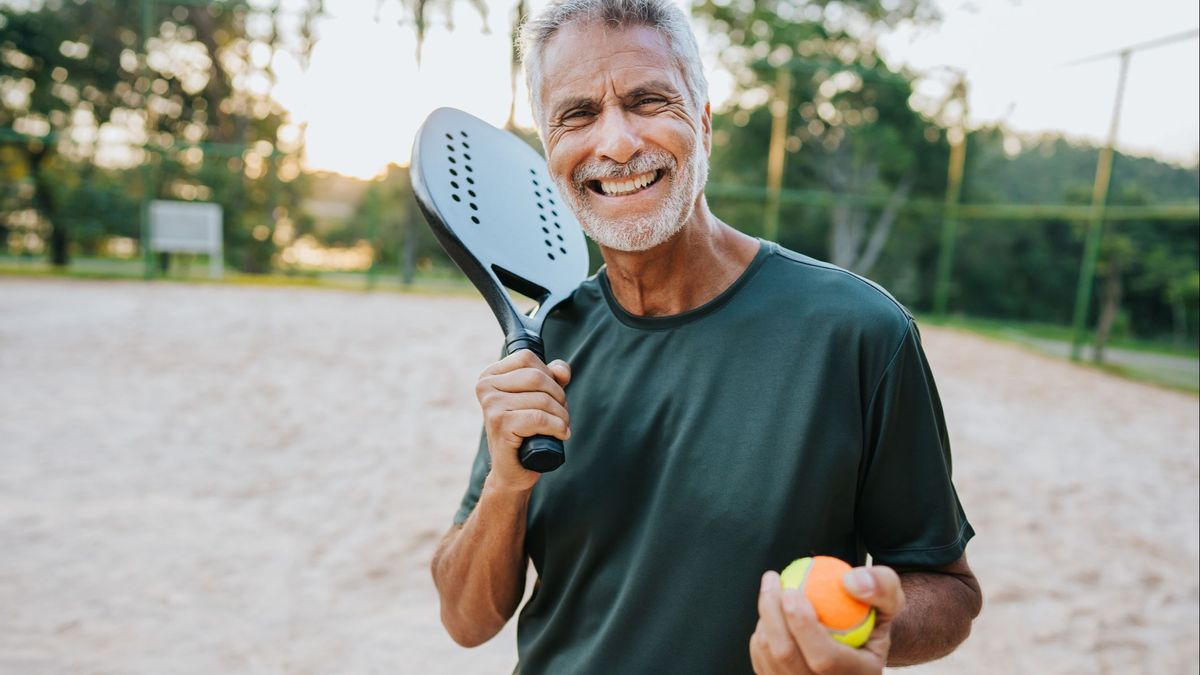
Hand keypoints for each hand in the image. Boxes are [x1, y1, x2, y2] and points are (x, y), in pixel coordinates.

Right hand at [475, 350, 570, 492]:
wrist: (512, 471)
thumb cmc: (527, 431)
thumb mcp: (540, 398)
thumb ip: (552, 377)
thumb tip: (561, 370)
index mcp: (490, 375)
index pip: (527, 357)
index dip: (548, 375)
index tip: (551, 395)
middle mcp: (485, 387)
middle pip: (537, 377)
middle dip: (558, 396)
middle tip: (561, 414)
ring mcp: (491, 405)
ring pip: (542, 399)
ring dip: (561, 415)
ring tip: (560, 427)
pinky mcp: (500, 424)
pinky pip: (539, 418)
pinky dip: (557, 427)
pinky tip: (560, 434)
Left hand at [749, 566, 904, 673]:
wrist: (859, 645)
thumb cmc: (872, 618)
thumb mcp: (891, 600)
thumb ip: (881, 586)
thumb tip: (850, 580)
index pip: (823, 657)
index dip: (802, 623)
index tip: (792, 590)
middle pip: (786, 654)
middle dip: (772, 611)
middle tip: (772, 578)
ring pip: (768, 655)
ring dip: (766, 618)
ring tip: (775, 592)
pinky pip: (761, 658)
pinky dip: (762, 631)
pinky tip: (773, 614)